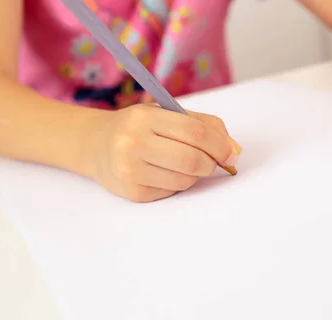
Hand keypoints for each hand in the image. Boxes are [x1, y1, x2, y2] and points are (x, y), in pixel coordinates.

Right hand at [87, 104, 240, 201]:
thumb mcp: (167, 114)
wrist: (97, 145)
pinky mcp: (133, 193)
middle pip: (192, 160)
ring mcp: (130, 171)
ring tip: (183, 162)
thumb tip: (234, 151)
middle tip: (214, 161)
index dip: (220, 145)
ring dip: (195, 174)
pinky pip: (172, 191)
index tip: (231, 153)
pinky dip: (178, 182)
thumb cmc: (140, 127)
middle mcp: (133, 143)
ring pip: (185, 180)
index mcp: (145, 118)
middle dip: (211, 163)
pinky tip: (164, 171)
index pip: (195, 133)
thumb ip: (204, 126)